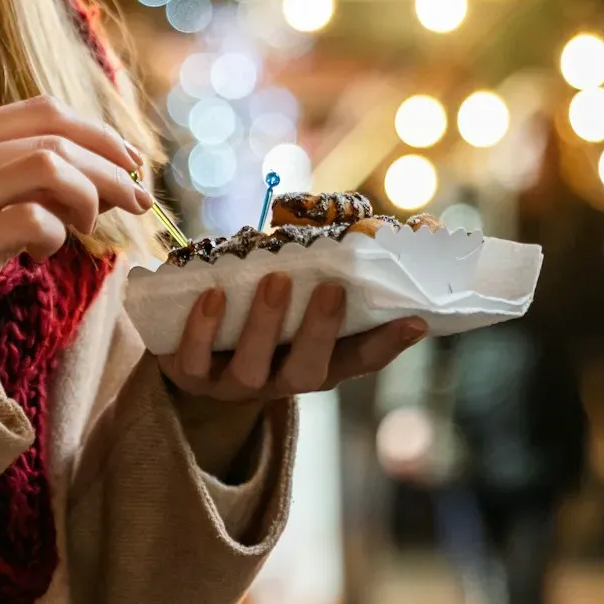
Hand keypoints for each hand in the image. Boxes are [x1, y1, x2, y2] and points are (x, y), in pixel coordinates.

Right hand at [0, 95, 151, 344]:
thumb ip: (32, 175)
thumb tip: (115, 167)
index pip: (42, 110)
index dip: (98, 131)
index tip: (132, 161)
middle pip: (54, 139)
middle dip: (111, 169)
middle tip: (137, 201)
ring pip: (48, 167)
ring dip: (89, 197)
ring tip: (86, 228)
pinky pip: (31, 220)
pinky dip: (55, 236)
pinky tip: (44, 254)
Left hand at [157, 273, 426, 403]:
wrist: (186, 348)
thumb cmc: (252, 305)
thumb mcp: (288, 290)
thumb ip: (316, 265)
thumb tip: (361, 219)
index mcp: (312, 362)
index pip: (358, 360)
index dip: (387, 345)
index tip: (417, 319)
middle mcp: (278, 381)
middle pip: (308, 372)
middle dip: (321, 331)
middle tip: (331, 288)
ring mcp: (232, 384)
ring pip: (251, 370)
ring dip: (265, 324)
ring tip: (275, 280)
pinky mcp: (188, 375)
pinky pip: (193, 360)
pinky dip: (202, 328)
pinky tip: (210, 294)